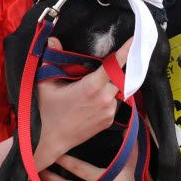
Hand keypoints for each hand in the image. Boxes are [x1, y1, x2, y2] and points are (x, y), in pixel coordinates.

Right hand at [33, 37, 131, 168]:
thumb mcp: (45, 84)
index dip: (125, 52)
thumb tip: (52, 39)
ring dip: (111, 85)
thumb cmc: (47, 111)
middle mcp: (104, 98)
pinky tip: (93, 100)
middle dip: (117, 69)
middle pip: (119, 77)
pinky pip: (114, 103)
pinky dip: (108, 98)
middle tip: (111, 63)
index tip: (134, 41)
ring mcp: (109, 111)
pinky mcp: (109, 121)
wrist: (51, 140)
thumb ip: (51, 59)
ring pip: (117, 91)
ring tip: (94, 86)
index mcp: (91, 86)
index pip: (114, 65)